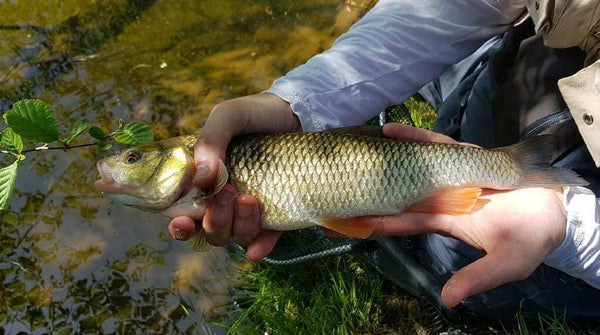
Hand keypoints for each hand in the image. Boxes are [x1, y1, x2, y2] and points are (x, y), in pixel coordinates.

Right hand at [168, 93, 301, 259]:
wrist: (300, 114)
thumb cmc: (258, 113)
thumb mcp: (230, 116)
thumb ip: (210, 140)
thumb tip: (202, 179)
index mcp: (205, 179)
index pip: (183, 211)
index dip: (179, 224)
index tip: (182, 222)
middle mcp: (225, 199)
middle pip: (209, 229)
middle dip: (215, 220)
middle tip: (229, 194)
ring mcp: (251, 209)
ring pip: (236, 236)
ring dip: (239, 226)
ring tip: (252, 199)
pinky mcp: (278, 214)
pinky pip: (265, 239)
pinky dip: (260, 246)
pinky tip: (259, 249)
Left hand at [355, 124, 567, 307]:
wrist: (556, 206)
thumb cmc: (531, 236)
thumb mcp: (507, 263)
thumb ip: (478, 278)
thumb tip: (448, 300)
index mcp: (441, 220)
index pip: (396, 223)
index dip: (368, 223)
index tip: (335, 225)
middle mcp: (437, 197)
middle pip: (391, 193)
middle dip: (362, 193)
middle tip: (325, 189)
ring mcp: (448, 174)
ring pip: (406, 165)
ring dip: (380, 160)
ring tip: (348, 154)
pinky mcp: (464, 156)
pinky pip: (433, 145)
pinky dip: (413, 138)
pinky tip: (389, 130)